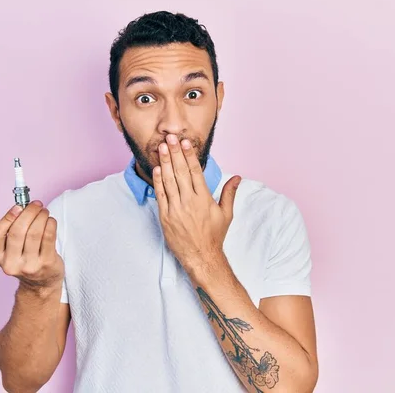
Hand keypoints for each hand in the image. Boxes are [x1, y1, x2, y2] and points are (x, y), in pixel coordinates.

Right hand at [0, 200, 63, 289]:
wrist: (40, 283)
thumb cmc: (26, 257)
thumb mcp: (12, 248)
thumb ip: (12, 228)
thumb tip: (23, 205)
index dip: (7, 217)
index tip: (19, 206)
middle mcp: (11, 263)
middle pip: (17, 231)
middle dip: (28, 213)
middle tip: (36, 204)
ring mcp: (29, 265)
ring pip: (34, 233)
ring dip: (41, 217)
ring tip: (44, 212)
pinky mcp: (46, 264)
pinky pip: (48, 237)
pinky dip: (50, 224)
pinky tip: (50, 221)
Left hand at [152, 134, 240, 273]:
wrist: (201, 256)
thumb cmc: (214, 236)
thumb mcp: (226, 214)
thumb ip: (229, 193)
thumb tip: (237, 177)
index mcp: (204, 199)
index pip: (195, 172)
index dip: (189, 155)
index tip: (185, 142)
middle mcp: (189, 202)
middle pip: (180, 172)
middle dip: (175, 153)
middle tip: (170, 137)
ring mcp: (176, 209)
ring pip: (169, 181)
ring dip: (165, 162)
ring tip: (162, 148)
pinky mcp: (165, 216)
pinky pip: (160, 195)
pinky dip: (158, 181)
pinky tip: (157, 168)